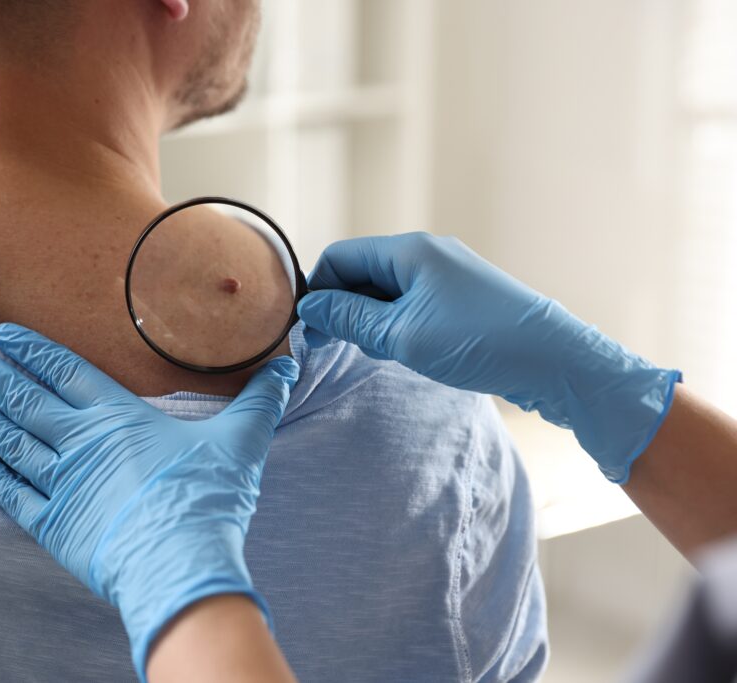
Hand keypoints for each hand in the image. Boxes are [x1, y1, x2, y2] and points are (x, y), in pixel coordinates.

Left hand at [0, 324, 297, 680]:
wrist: (182, 563)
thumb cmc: (209, 497)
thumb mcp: (241, 439)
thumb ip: (259, 399)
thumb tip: (286, 365)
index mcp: (117, 417)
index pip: (64, 371)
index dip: (31, 349)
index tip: (2, 332)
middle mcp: (79, 443)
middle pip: (22, 398)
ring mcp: (61, 484)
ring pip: (7, 440)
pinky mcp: (54, 525)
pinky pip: (13, 496)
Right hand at [297, 233, 680, 482]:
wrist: (555, 361)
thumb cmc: (478, 342)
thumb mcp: (403, 335)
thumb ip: (351, 319)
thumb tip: (310, 307)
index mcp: (409, 251)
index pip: (340, 257)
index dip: (318, 292)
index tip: (310, 331)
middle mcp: (426, 254)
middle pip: (361, 272)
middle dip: (343, 309)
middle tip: (337, 348)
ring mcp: (445, 274)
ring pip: (385, 291)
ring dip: (370, 321)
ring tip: (380, 353)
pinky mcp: (460, 297)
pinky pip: (410, 303)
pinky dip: (395, 325)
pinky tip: (403, 351)